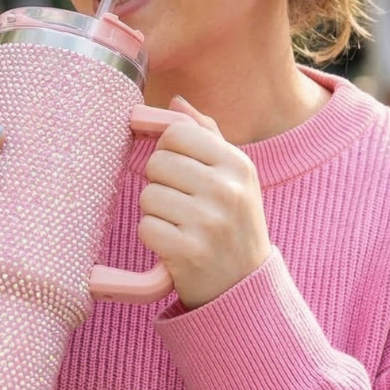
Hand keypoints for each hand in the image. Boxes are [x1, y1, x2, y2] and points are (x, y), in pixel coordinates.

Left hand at [138, 96, 271, 309]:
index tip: (178, 170)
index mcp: (238, 165)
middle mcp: (227, 190)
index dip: (167, 150)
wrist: (244, 287)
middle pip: (157, 163)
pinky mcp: (188, 251)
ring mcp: (209, 222)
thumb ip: (207, 136)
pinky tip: (174, 245)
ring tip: (180, 226)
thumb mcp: (234, 178)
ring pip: (148, 195)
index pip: (177, 133)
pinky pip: (145, 227)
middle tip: (181, 204)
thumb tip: (175, 102)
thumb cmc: (233, 224)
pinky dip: (153, 237)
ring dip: (155, 212)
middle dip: (160, 183)